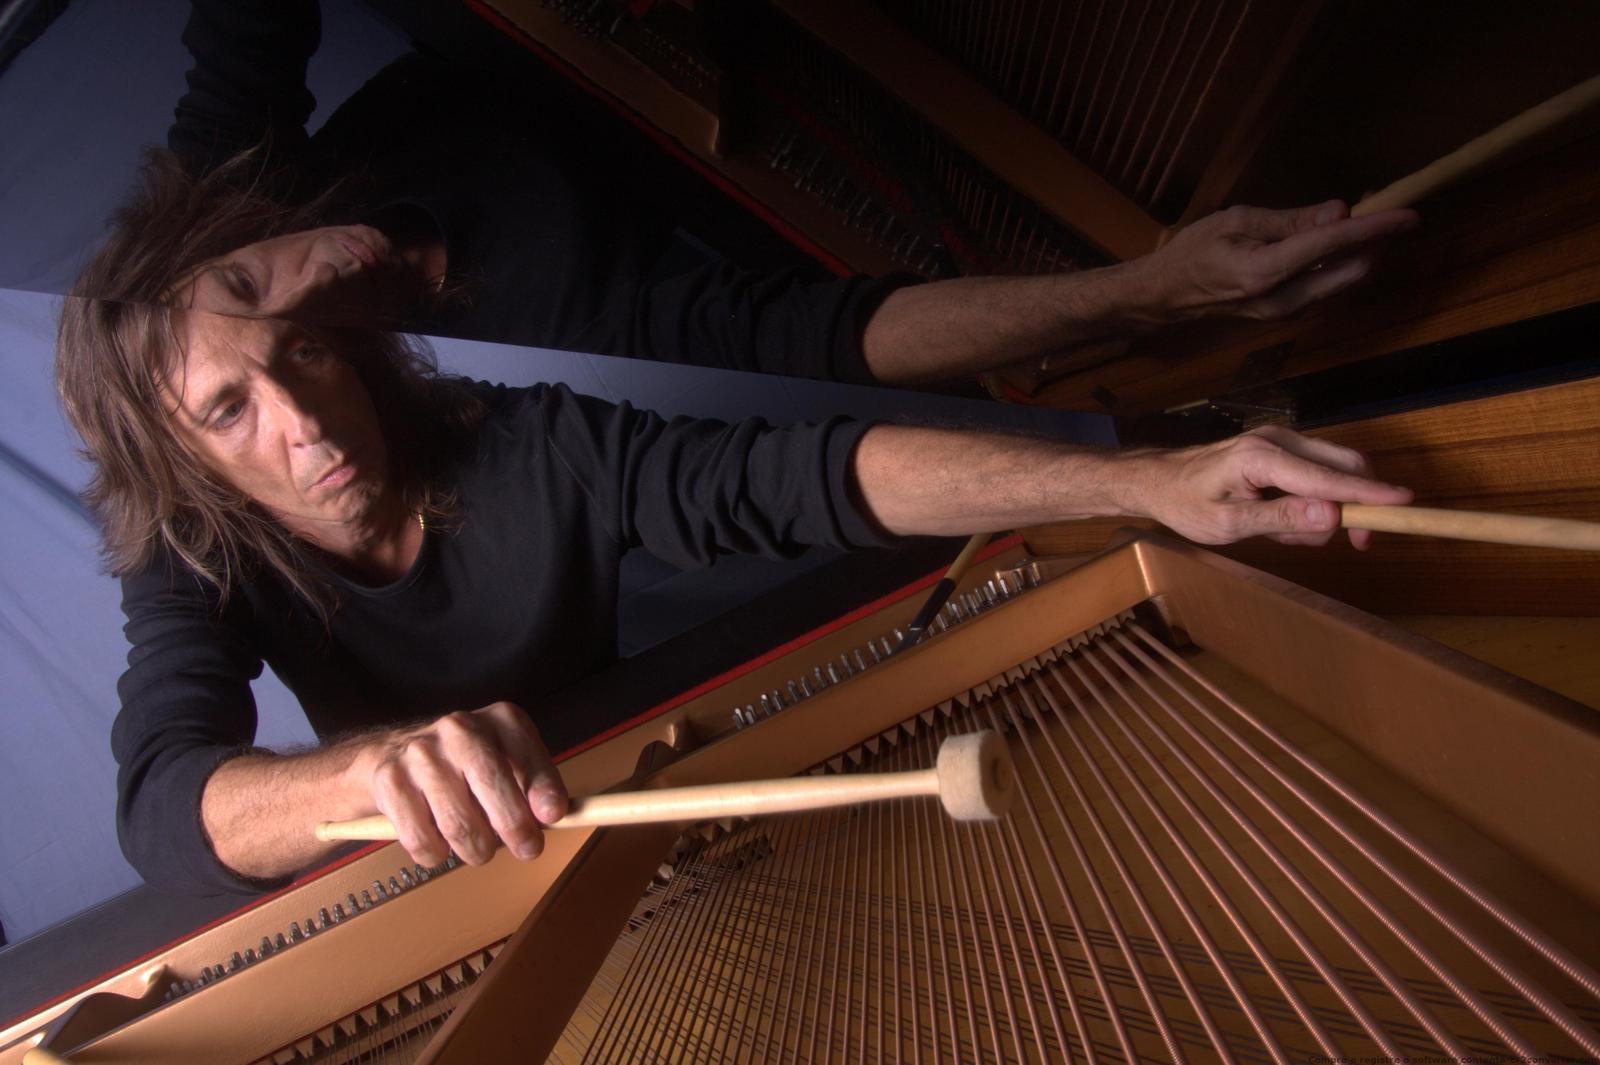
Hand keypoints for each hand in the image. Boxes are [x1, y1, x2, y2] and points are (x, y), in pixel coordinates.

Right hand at [355, 701, 568, 866]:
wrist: (390, 753)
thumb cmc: (463, 765)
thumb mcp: (506, 761)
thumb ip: (531, 786)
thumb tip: (550, 816)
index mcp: (499, 720)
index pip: (525, 753)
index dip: (542, 786)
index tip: (553, 815)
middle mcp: (459, 729)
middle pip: (491, 782)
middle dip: (515, 827)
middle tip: (528, 849)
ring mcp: (421, 753)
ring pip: (459, 822)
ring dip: (477, 849)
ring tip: (479, 849)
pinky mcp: (389, 781)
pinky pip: (422, 839)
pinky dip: (436, 854)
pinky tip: (440, 843)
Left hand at [1127, 425, 1413, 547]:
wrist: (1158, 481)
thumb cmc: (1186, 504)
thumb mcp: (1228, 524)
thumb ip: (1280, 519)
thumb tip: (1331, 515)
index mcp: (1260, 457)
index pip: (1326, 478)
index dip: (1368, 493)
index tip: (1405, 503)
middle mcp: (1277, 440)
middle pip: (1343, 464)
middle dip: (1357, 504)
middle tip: (1355, 543)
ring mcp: (1281, 440)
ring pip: (1333, 471)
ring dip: (1325, 508)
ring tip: (1281, 532)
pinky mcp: (1281, 448)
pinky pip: (1316, 473)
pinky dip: (1311, 501)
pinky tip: (1279, 520)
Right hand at [1135, 200, 1419, 321]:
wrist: (1166, 296)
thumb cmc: (1193, 252)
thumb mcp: (1237, 221)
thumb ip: (1290, 220)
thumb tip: (1338, 212)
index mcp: (1267, 272)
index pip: (1335, 245)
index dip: (1376, 228)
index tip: (1410, 214)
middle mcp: (1284, 300)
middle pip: (1351, 271)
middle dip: (1377, 242)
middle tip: (1387, 210)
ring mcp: (1286, 312)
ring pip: (1342, 282)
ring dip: (1361, 254)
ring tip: (1366, 223)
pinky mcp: (1285, 314)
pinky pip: (1326, 287)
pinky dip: (1341, 264)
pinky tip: (1339, 244)